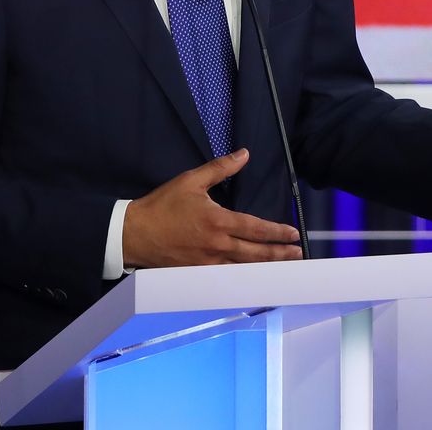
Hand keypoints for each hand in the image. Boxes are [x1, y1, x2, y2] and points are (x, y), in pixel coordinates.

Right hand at [122, 149, 303, 267]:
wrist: (133, 233)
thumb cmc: (162, 206)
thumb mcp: (191, 180)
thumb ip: (220, 168)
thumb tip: (244, 154)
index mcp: (218, 222)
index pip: (256, 229)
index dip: (277, 232)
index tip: (293, 234)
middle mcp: (217, 245)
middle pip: (256, 253)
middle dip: (279, 253)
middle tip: (298, 254)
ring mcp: (207, 263)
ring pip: (243, 268)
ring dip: (265, 267)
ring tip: (284, 267)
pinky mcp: (196, 273)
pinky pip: (225, 277)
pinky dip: (242, 278)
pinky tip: (252, 278)